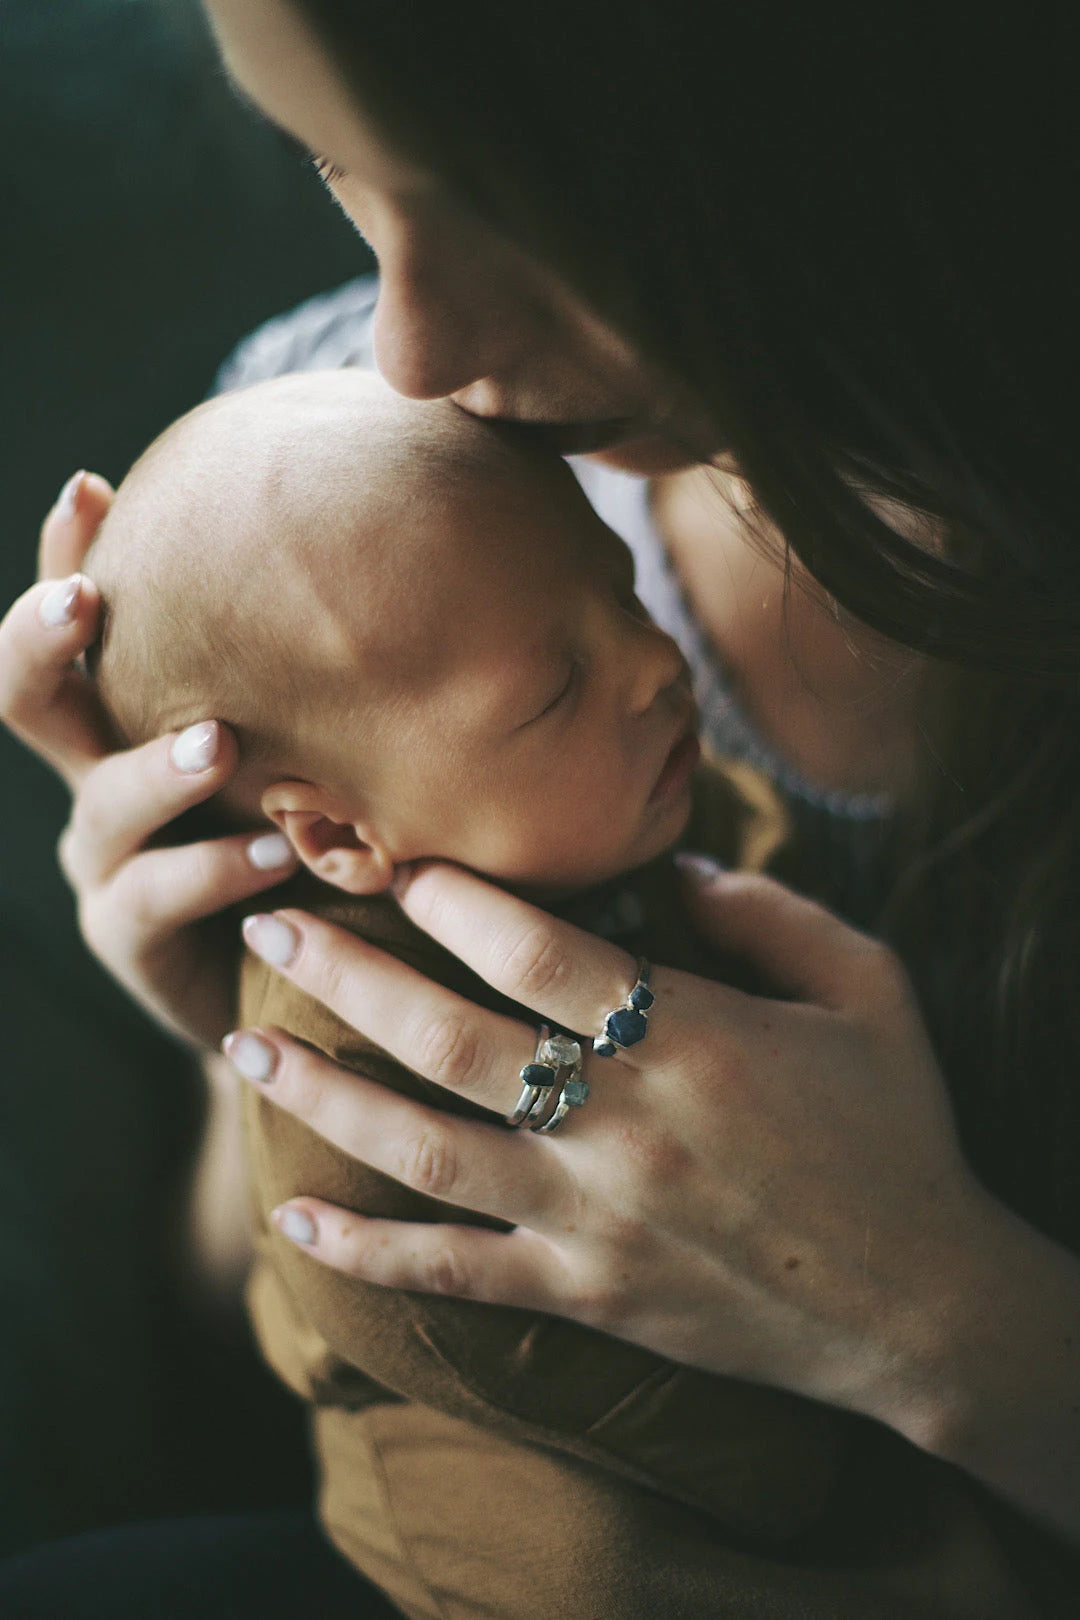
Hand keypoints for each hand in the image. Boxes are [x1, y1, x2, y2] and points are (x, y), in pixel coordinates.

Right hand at [0, 472, 298, 1044]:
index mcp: (132, 716)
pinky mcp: (131, 939)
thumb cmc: (320, 831)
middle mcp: (102, 777)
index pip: (84, 626)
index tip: (91, 487)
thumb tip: (386, 549)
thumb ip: (320, 673)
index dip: (67, 554)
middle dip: (42, 642)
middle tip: (85, 599)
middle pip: (28, 699)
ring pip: (101, 803)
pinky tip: (272, 854)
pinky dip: (211, 870)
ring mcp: (109, 860)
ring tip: (216, 743)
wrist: (309, 975)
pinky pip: (153, 898)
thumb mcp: (318, 741)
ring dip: (156, 771)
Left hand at [224, 857, 991, 1433]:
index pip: (540, 954)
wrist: (919, 1301)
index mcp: (693, 1038)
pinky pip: (453, 1275)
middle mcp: (624, 1128)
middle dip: (346, 977)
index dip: (455, 902)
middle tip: (270, 926)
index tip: (397, 866)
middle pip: (451, 1040)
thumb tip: (672, 865)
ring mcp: (592, 1219)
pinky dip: (366, 1253)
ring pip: (425, 1152)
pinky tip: (293, 1221)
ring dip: (324, 1098)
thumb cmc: (894, 1129)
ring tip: (243, 1049)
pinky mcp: (584, 1294)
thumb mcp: (870, 989)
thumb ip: (769, 913)